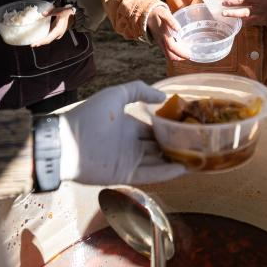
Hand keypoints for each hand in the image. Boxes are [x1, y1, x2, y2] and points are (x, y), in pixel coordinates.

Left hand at [29, 6, 75, 46]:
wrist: (73, 14)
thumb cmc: (67, 13)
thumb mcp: (60, 11)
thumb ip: (51, 12)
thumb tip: (42, 13)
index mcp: (58, 30)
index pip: (48, 38)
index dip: (41, 42)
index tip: (34, 44)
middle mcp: (57, 34)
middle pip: (47, 40)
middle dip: (39, 43)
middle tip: (31, 44)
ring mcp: (57, 34)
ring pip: (48, 39)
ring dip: (41, 41)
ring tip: (33, 42)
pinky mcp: (56, 32)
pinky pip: (49, 36)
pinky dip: (43, 37)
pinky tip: (38, 36)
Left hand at [58, 81, 186, 184]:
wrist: (66, 142)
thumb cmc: (89, 116)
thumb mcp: (115, 95)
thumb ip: (138, 90)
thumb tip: (163, 96)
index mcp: (128, 125)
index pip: (154, 129)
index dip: (170, 127)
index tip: (189, 125)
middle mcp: (131, 144)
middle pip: (159, 146)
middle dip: (176, 145)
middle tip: (199, 144)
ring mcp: (129, 161)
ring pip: (158, 161)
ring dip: (175, 161)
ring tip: (197, 158)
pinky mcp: (125, 176)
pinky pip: (150, 175)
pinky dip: (166, 173)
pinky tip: (183, 169)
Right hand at [147, 6, 188, 60]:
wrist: (146, 14)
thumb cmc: (157, 13)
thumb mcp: (164, 14)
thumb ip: (171, 21)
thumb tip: (179, 29)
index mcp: (163, 36)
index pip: (172, 48)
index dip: (181, 53)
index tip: (190, 55)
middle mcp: (161, 41)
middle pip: (170, 55)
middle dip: (180, 58)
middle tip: (190, 55)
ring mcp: (160, 43)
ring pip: (168, 54)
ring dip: (177, 55)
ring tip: (188, 52)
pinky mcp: (160, 42)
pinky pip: (168, 50)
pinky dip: (175, 52)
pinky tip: (182, 47)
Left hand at [220, 0, 266, 26]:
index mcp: (258, 0)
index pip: (243, 1)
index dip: (233, 2)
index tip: (224, 3)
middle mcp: (258, 10)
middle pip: (243, 13)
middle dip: (232, 13)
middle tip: (223, 13)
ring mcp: (260, 17)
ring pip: (246, 21)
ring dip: (237, 19)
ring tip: (229, 18)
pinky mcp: (262, 22)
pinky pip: (251, 24)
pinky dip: (244, 23)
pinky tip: (239, 21)